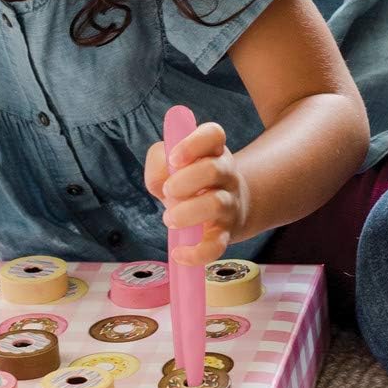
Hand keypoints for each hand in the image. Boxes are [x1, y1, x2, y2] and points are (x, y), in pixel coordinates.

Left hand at [143, 119, 249, 265]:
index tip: (174, 158)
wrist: (226, 211)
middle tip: (168, 191)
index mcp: (213, 151)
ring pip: (216, 204)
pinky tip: (179, 253)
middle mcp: (226, 174)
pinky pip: (217, 245)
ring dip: (187, 212)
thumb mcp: (172, 166)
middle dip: (185, 180)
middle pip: (214, 169)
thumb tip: (162, 176)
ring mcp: (228, 204)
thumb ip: (159, 162)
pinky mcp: (226, 234)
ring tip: (169, 218)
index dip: (194, 143)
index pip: (214, 134)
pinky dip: (196, 253)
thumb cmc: (191, 183)